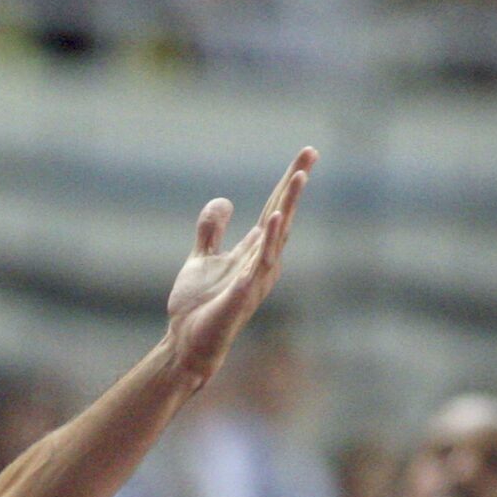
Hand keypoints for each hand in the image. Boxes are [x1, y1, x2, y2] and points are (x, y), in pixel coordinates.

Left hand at [162, 148, 315, 386]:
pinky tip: (276, 224)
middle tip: (309, 155)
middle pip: (281, 216)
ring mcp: (253, 281)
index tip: (307, 153)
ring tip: (296, 180)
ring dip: (286, 208)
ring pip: (275, 239)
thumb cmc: (198, 307)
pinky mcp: (240, 299)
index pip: (275, 209)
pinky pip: (256, 270)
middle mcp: (261, 263)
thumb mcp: (201, 258)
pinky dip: (266, 248)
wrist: (186, 344)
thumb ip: (212, 230)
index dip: (289, 181)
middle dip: (294, 186)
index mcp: (253, 251)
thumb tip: (224, 200)